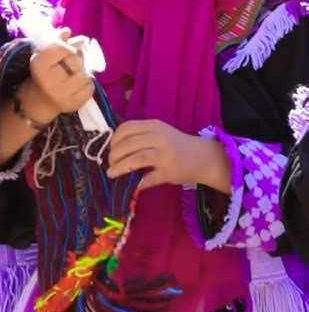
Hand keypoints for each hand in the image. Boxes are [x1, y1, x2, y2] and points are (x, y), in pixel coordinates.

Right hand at [27, 28, 94, 125]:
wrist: (41, 99)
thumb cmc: (45, 72)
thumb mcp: (44, 54)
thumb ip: (56, 40)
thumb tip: (67, 31)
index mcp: (39, 65)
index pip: (61, 48)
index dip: (67, 46)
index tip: (66, 49)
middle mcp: (50, 81)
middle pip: (75, 60)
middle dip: (78, 57)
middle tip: (75, 59)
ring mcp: (62, 95)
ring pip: (85, 74)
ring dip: (84, 70)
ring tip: (77, 72)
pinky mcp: (73, 104)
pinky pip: (90, 88)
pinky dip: (88, 83)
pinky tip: (79, 83)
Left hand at [107, 119, 230, 192]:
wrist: (202, 157)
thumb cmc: (175, 145)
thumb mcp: (159, 133)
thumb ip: (139, 137)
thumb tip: (114, 149)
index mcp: (153, 126)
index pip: (126, 128)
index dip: (114, 140)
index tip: (111, 149)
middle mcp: (158, 137)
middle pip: (128, 144)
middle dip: (114, 155)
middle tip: (110, 164)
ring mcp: (165, 154)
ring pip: (136, 159)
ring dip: (120, 168)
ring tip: (112, 173)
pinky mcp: (169, 171)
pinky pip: (148, 178)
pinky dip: (138, 183)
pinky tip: (133, 186)